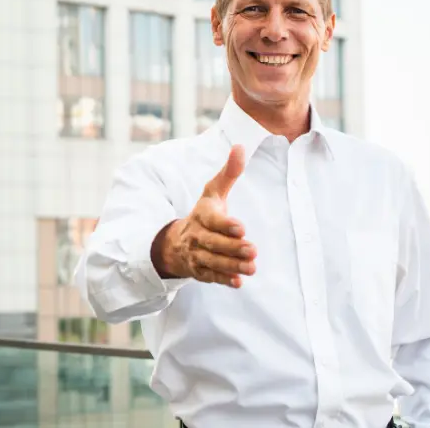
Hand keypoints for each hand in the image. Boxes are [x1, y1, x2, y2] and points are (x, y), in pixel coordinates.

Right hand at [154, 145, 256, 287]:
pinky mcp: (199, 270)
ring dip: (232, 265)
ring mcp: (197, 254)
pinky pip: (210, 276)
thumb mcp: (213, 192)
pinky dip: (223, 279)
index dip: (225, 224)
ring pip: (213, 261)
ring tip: (252, 267)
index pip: (212, 219)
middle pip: (214, 243)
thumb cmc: (204, 214)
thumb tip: (240, 146)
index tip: (241, 228)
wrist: (176, 242)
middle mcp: (197, 235)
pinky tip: (238, 282)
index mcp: (202, 214)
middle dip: (233, 248)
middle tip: (253, 250)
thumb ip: (228, 173)